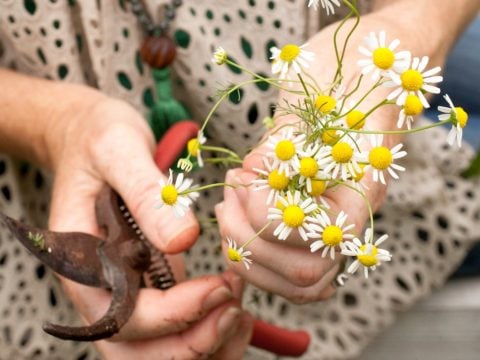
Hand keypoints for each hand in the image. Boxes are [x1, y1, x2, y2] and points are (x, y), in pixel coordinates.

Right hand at [46, 92, 252, 357]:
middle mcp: (98, 287)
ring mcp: (121, 289)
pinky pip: (170, 331)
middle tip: (235, 308)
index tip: (220, 286)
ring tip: (239, 313)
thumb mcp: (118, 151)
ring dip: (201, 346)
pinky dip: (204, 334)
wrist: (88, 136)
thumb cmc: (97, 138)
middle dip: (191, 342)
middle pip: (136, 351)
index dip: (175, 313)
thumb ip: (147, 194)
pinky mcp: (144, 283)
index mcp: (82, 260)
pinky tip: (233, 311)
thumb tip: (183, 240)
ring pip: (154, 352)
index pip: (124, 315)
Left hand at [215, 19, 406, 303]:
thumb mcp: (320, 89)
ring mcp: (336, 226)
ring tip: (227, 203)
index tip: (244, 173)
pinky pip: (288, 270)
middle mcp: (355, 217)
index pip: (318, 233)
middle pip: (306, 274)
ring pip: (297, 282)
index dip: (266, 213)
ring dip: (247, 252)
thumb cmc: (348, 72)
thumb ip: (287, 137)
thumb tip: (256, 173)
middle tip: (229, 194)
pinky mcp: (315, 227)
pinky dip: (252, 257)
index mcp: (365, 184)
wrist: (367, 73)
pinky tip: (233, 220)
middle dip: (250, 238)